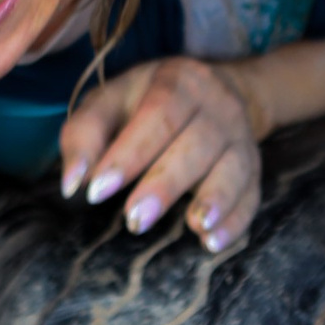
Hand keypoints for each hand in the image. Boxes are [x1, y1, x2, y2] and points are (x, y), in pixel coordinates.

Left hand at [59, 57, 266, 252]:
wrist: (213, 92)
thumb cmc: (145, 103)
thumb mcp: (110, 102)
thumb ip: (84, 135)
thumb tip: (71, 183)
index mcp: (177, 82)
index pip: (158, 114)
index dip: (129, 153)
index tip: (97, 191)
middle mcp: (217, 105)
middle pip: (197, 143)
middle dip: (166, 183)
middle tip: (135, 219)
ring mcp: (240, 137)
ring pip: (233, 167)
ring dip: (215, 198)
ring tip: (194, 226)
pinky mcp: (253, 167)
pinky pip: (252, 194)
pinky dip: (236, 220)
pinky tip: (213, 242)